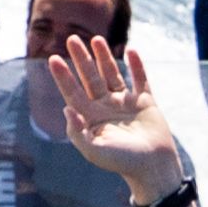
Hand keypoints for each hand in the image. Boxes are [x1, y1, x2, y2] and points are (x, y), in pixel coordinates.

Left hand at [42, 33, 193, 204]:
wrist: (153, 167)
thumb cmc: (122, 162)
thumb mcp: (94, 151)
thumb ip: (77, 132)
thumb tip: (66, 109)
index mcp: (92, 118)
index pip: (73, 93)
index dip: (63, 77)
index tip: (53, 59)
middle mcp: (107, 108)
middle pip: (91, 78)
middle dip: (81, 59)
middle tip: (72, 39)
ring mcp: (126, 103)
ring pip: (113, 74)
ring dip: (104, 57)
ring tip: (97, 39)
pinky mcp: (146, 102)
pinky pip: (140, 79)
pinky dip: (137, 66)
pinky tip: (131, 52)